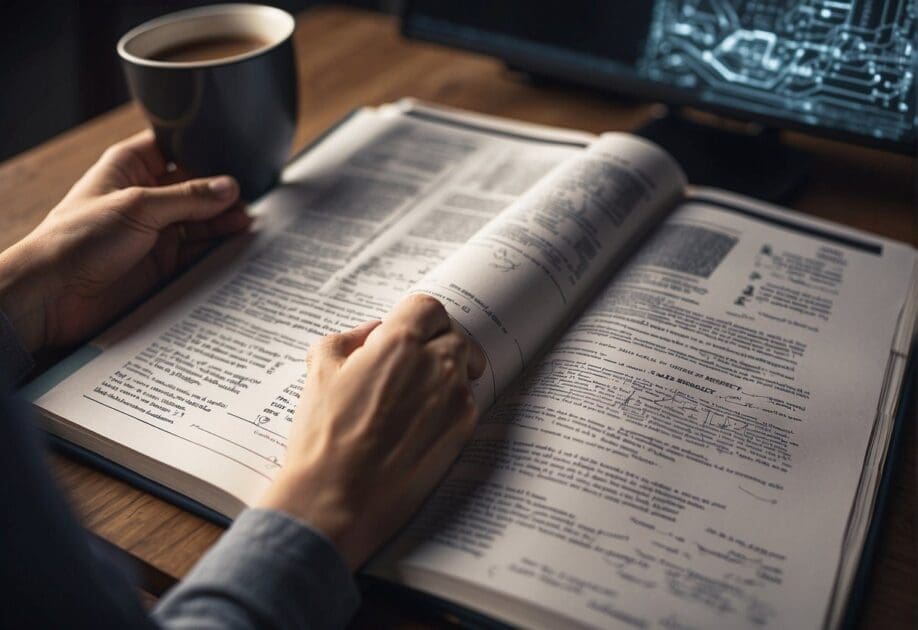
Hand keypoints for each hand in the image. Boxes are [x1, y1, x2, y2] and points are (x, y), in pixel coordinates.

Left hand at [0, 130, 250, 352]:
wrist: (55, 295)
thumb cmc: (78, 240)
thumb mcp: (138, 207)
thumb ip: (189, 197)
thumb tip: (230, 187)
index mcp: (130, 168)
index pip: (174, 149)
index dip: (203, 150)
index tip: (235, 155)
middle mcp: (146, 197)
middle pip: (195, 187)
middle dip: (221, 191)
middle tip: (246, 199)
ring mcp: (156, 230)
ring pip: (201, 220)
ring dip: (223, 220)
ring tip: (247, 222)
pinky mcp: (164, 262)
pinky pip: (199, 252)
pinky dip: (218, 248)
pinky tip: (237, 242)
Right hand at [258, 294, 486, 569]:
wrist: (336, 500)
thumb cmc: (323, 436)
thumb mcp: (320, 371)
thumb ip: (348, 338)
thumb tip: (373, 331)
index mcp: (399, 343)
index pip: (428, 307)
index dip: (417, 317)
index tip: (410, 331)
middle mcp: (435, 364)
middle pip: (452, 335)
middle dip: (435, 344)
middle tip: (414, 364)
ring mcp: (455, 398)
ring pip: (461, 369)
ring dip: (443, 374)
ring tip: (411, 400)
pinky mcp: (463, 430)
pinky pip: (465, 403)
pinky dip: (448, 406)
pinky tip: (418, 427)